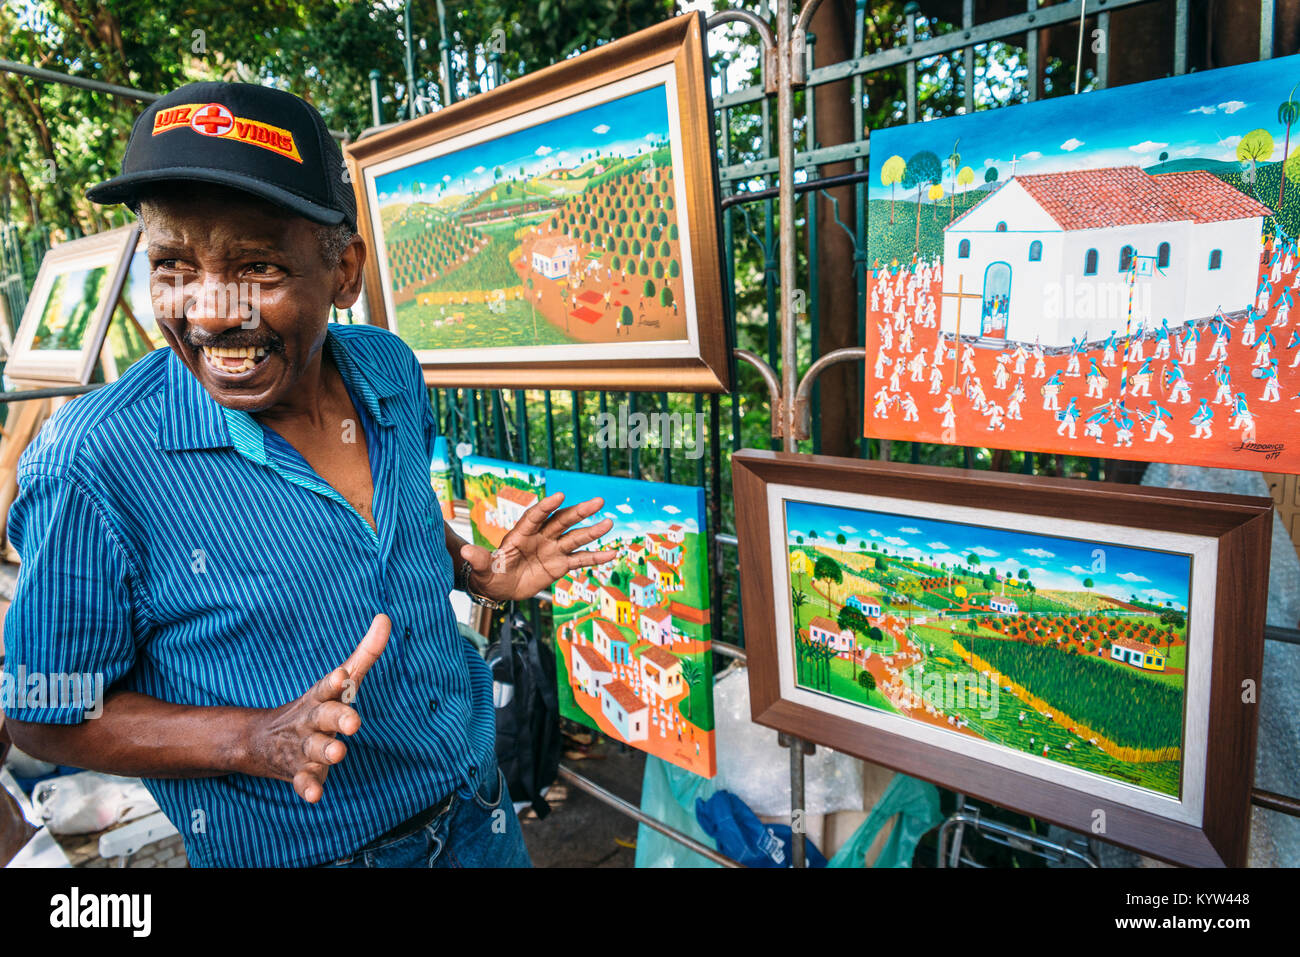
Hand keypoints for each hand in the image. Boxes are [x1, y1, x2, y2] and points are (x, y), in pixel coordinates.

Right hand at [247, 614, 390, 802]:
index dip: (336, 683)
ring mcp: (304, 747)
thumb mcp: (337, 681)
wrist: (261, 740)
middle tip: (353, 723)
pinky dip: (307, 788)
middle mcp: (311, 720)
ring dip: (327, 751)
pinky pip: (302, 781)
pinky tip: (314, 795)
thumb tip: (386, 618)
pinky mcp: (300, 772)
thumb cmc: (315, 706)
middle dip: (338, 719)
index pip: (328, 687)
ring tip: (339, 753)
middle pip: (324, 717)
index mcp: (321, 697)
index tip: (343, 676)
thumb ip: (365, 653)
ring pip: (315, 749)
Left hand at [460, 492, 617, 602]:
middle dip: (578, 512)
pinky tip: (612, 553)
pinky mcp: (560, 565)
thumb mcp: (482, 568)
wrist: (499, 586)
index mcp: (521, 533)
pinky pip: (580, 560)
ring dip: (592, 531)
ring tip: (609, 523)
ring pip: (574, 538)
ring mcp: (552, 550)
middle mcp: (540, 537)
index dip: (547, 506)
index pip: (535, 516)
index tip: (560, 496)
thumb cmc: (488, 573)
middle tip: (597, 501)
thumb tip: (465, 553)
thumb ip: (478, 559)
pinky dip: (595, 557)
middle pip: (561, 521)